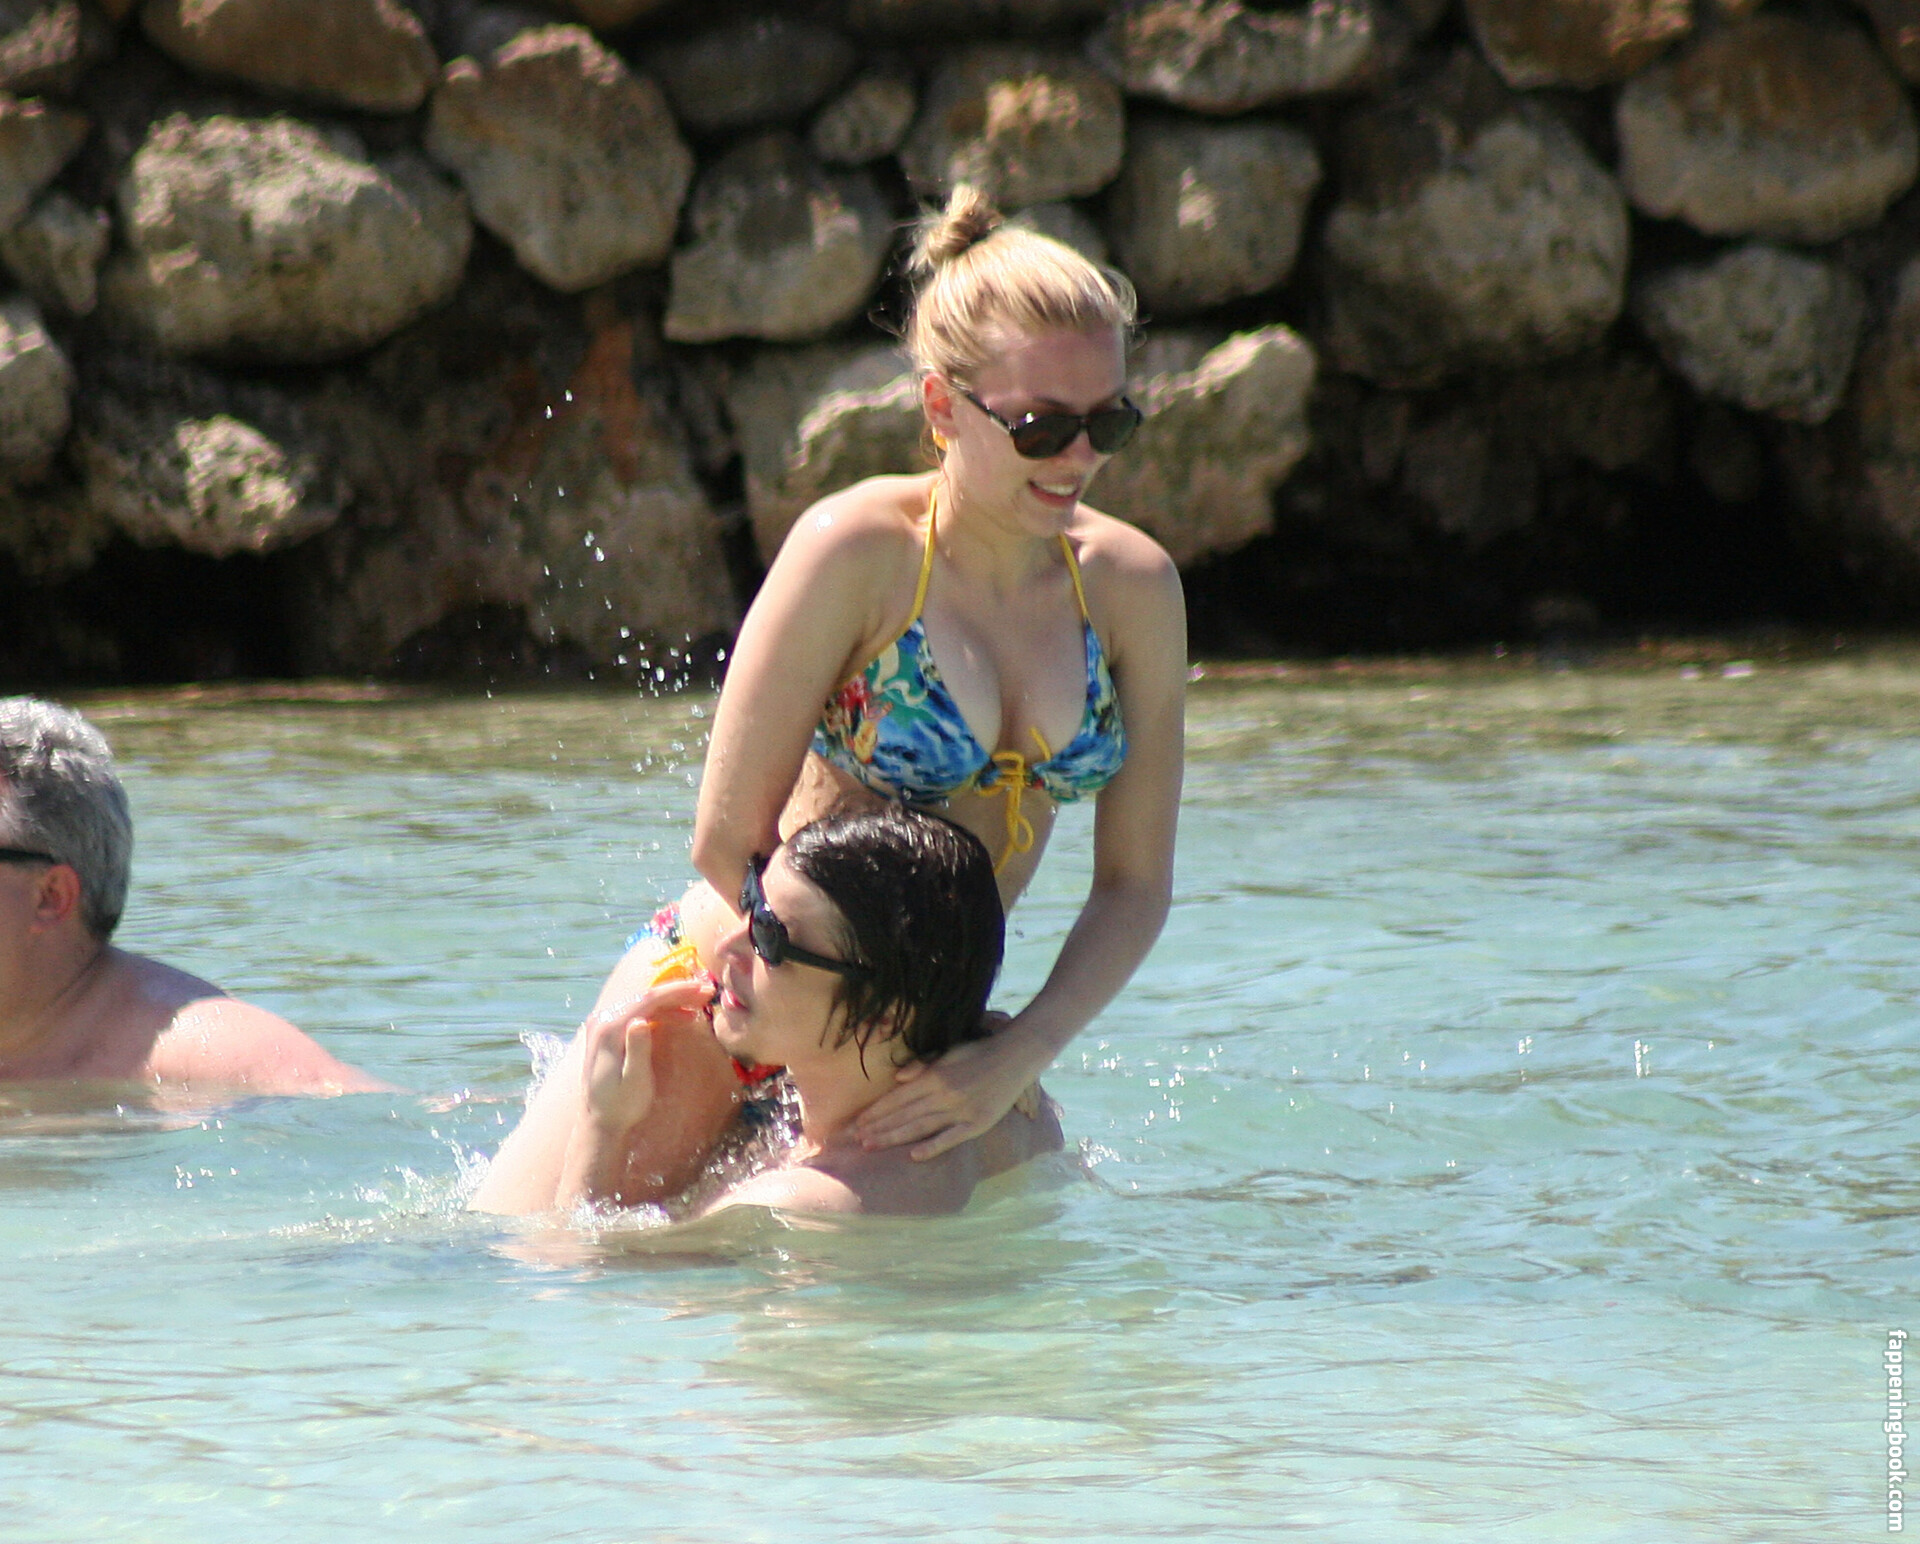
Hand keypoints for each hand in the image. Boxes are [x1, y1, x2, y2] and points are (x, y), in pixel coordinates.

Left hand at [577, 977, 711, 1132]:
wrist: (600, 1122)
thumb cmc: (621, 1107)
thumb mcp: (633, 1083)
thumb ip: (636, 1051)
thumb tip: (640, 1021)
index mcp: (608, 1030)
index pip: (647, 1000)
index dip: (676, 992)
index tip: (703, 990)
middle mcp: (603, 1021)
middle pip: (645, 996)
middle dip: (677, 992)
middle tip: (707, 992)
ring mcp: (604, 1024)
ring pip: (643, 1002)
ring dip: (671, 1000)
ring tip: (699, 1003)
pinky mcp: (609, 1031)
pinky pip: (638, 1012)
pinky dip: (661, 1012)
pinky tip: (682, 1016)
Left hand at [853, 1012, 1037, 1160]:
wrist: (1015, 1056)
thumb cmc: (978, 1052)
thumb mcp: (948, 1051)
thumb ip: (922, 1065)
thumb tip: (898, 1079)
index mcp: (935, 1076)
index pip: (898, 1098)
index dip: (877, 1111)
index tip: (858, 1122)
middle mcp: (944, 1094)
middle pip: (904, 1114)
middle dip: (878, 1127)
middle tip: (856, 1140)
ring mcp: (961, 1111)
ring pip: (921, 1127)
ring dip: (894, 1137)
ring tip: (872, 1146)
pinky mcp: (977, 1124)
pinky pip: (951, 1138)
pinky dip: (932, 1147)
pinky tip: (913, 1156)